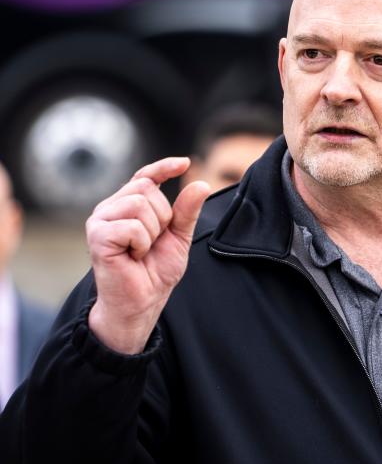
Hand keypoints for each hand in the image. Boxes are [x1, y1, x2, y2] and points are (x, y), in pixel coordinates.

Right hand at [87, 158, 210, 353]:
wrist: (142, 301)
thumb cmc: (156, 271)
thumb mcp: (179, 237)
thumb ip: (187, 211)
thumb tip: (202, 184)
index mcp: (129, 205)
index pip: (145, 176)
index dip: (164, 167)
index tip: (185, 163)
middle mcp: (111, 207)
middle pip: (146, 188)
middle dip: (162, 216)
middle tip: (153, 242)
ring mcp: (100, 219)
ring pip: (139, 203)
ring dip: (152, 232)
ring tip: (141, 250)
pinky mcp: (97, 234)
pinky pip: (132, 226)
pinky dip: (141, 243)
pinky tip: (133, 256)